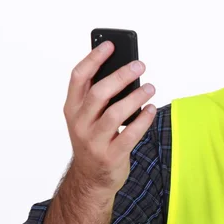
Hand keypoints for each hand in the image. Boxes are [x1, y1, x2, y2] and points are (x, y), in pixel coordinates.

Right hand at [63, 41, 156, 195]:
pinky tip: (151, 109)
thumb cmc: (94, 139)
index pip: (78, 77)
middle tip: (140, 65)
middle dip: (121, 75)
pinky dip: (143, 120)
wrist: (90, 179)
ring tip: (151, 88)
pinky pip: (130, 134)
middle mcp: (80, 123)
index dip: (94, 59)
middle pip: (99, 92)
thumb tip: (125, 70)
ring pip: (115, 113)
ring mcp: (94, 141)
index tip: (110, 45)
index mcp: (72, 108)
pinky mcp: (111, 156)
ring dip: (135, 97)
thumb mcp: (88, 117)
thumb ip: (100, 96)